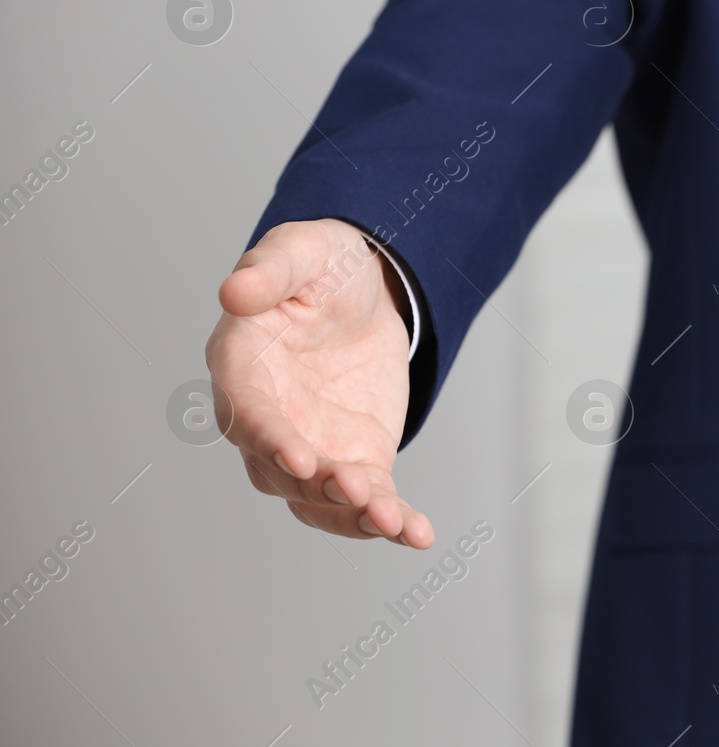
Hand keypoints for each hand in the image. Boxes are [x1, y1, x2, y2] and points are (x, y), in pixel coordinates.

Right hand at [205, 218, 433, 548]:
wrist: (364, 289)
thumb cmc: (319, 264)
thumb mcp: (301, 250)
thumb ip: (269, 270)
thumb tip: (233, 291)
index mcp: (240, 366)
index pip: (244, 412)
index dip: (266, 438)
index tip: (297, 458)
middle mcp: (264, 419)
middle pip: (277, 469)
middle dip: (315, 486)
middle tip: (355, 492)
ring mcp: (308, 447)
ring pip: (317, 499)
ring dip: (351, 516)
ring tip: (392, 522)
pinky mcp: (353, 460)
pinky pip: (367, 499)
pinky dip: (392, 520)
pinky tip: (419, 535)